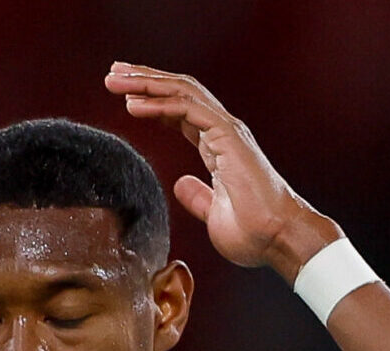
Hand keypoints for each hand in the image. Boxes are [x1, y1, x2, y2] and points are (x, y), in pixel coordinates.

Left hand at [103, 65, 336, 280]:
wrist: (277, 238)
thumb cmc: (253, 232)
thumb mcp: (214, 213)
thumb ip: (198, 197)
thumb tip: (180, 184)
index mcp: (218, 145)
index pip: (180, 111)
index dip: (152, 99)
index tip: (124, 94)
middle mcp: (222, 131)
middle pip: (178, 92)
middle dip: (144, 79)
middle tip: (112, 72)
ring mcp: (227, 131)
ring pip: (182, 92)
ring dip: (145, 83)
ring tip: (113, 78)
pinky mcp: (228, 137)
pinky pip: (188, 110)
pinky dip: (159, 104)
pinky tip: (132, 104)